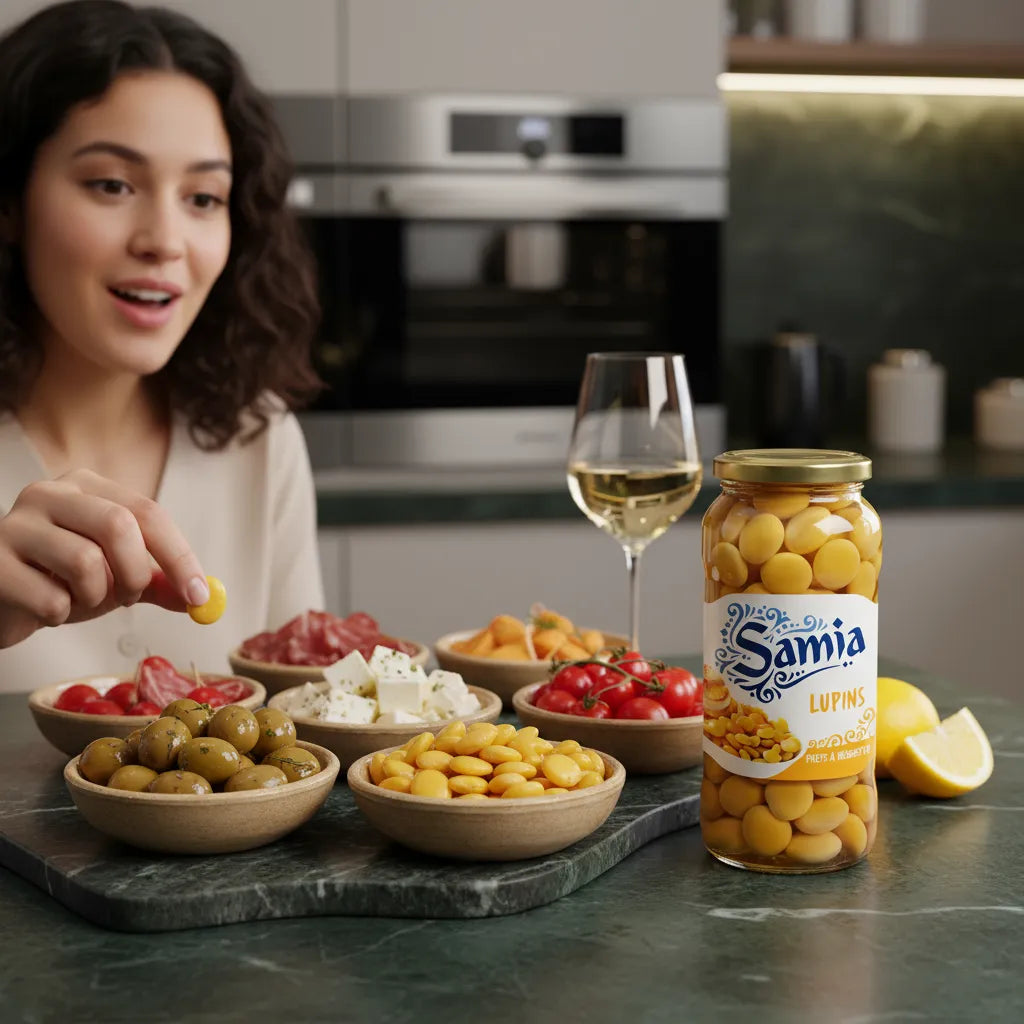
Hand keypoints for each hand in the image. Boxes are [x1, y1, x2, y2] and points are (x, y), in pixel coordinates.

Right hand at [0, 468, 208, 648]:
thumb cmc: (57, 579)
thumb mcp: (114, 576)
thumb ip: (156, 581)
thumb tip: (200, 598)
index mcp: (87, 487)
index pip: (148, 512)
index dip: (179, 556)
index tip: (199, 594)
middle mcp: (50, 494)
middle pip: (118, 525)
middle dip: (136, 573)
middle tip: (131, 598)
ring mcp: (15, 525)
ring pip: (84, 562)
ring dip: (95, 596)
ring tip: (77, 599)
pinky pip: (49, 598)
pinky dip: (60, 614)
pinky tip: (44, 608)